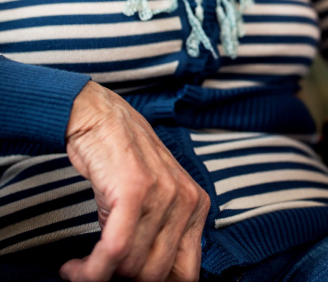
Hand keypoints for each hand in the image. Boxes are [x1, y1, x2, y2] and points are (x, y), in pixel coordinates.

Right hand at [60, 82, 209, 281]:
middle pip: (155, 274)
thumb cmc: (125, 163)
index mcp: (198, 207)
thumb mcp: (155, 200)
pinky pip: (115, 250)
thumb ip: (161, 235)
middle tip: (98, 274)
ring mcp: (164, 195)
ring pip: (132, 266)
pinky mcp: (135, 191)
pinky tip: (73, 267)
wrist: (103, 119)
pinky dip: (90, 269)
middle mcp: (188, 201)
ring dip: (97, 276)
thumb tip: (148, 279)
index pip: (186, 273)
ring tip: (79, 269)